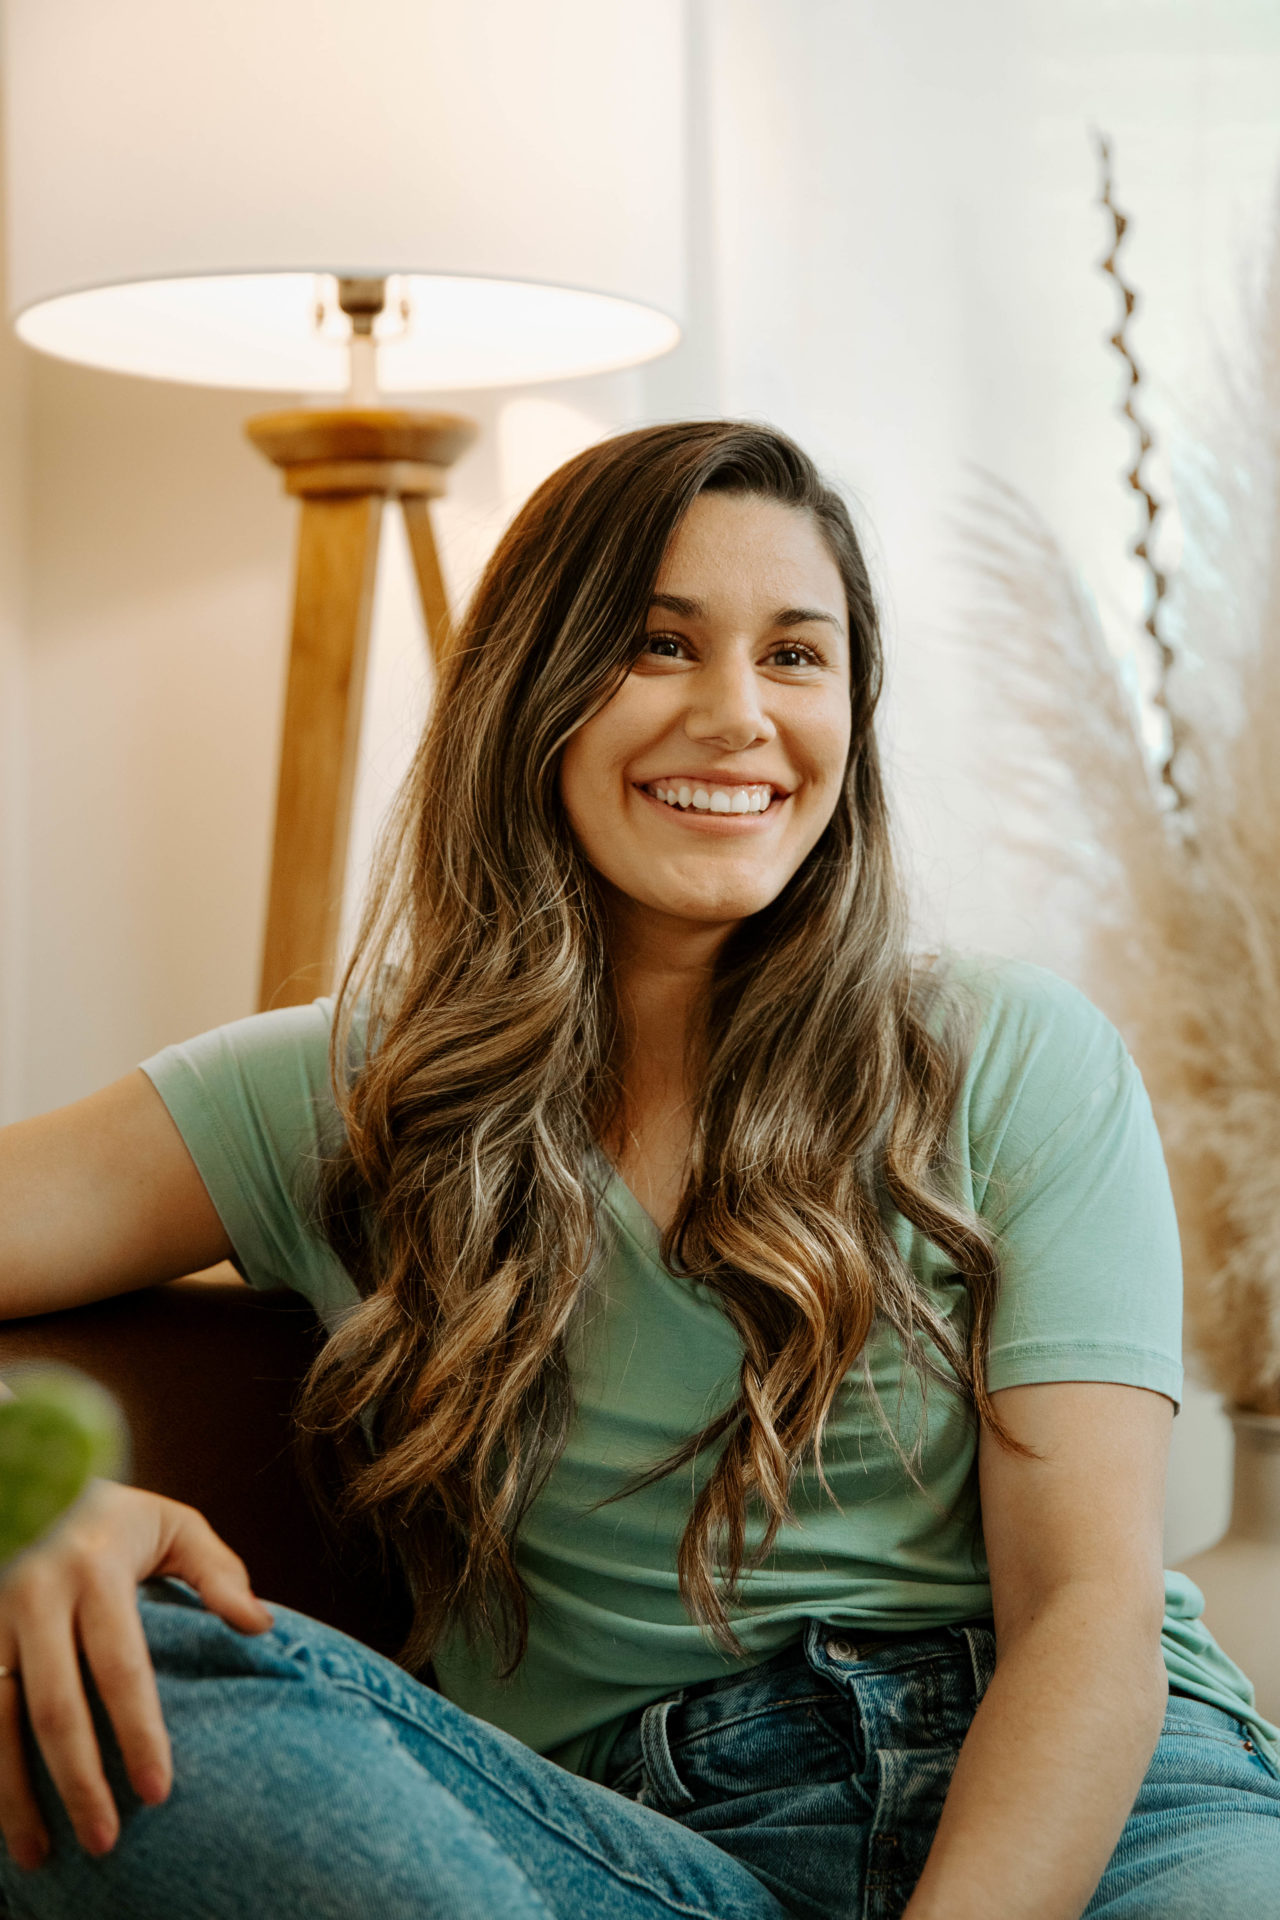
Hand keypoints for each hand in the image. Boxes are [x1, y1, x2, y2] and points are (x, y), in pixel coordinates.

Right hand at [0, 1479, 272, 1870]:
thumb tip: (261, 1627)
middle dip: (78, 1780)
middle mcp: (34, 1593)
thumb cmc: (115, 1515)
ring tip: (43, 1855)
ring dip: (16, 1796)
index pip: (120, 1666)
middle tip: (105, 1840)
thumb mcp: (173, 1524)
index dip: (138, 1733)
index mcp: (95, 1567)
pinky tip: (2, 1816)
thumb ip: (217, 1573)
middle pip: (53, 1706)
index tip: (157, 1792)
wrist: (28, 1474)